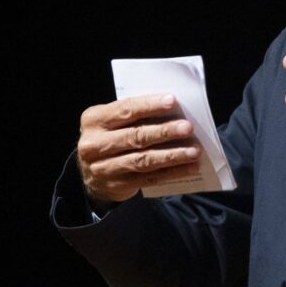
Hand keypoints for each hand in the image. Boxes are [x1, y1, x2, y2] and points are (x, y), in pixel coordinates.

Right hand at [76, 93, 200, 203]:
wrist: (91, 173)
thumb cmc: (111, 137)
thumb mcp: (113, 122)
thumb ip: (134, 114)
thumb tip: (173, 109)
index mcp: (94, 120)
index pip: (125, 110)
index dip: (149, 105)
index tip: (172, 101)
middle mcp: (94, 144)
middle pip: (135, 136)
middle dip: (164, 132)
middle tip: (188, 128)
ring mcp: (104, 168)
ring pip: (143, 160)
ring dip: (172, 155)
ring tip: (194, 151)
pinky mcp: (117, 185)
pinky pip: (149, 179)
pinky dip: (172, 172)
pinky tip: (189, 168)